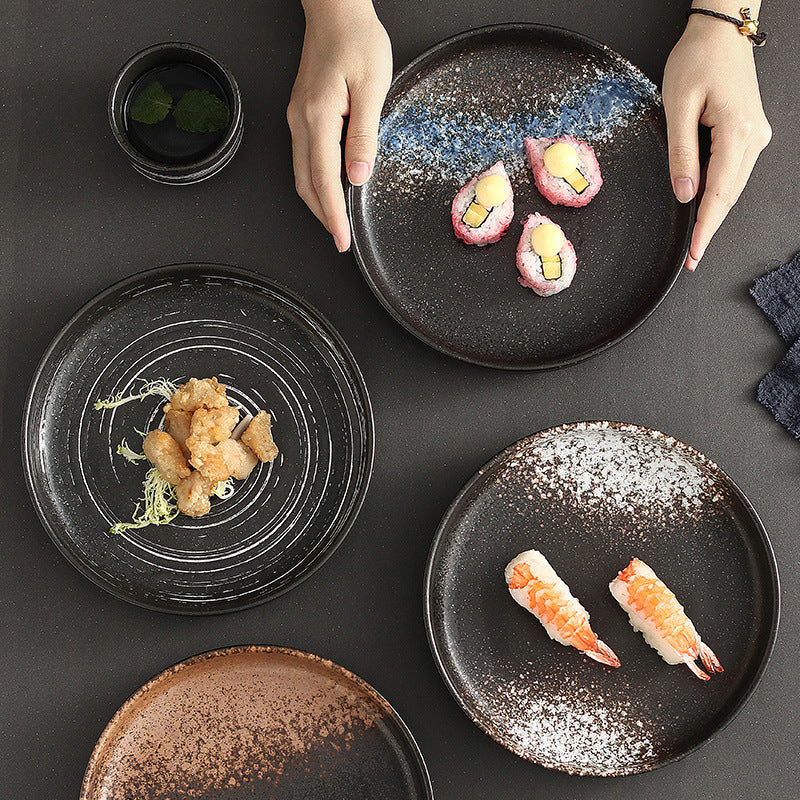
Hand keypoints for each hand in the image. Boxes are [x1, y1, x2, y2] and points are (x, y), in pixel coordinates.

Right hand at [287, 1, 391, 251]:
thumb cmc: (356, 41)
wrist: (336, 12)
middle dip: (322, 216)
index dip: (333, 215)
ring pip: (302, 173)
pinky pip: (305, 157)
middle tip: (339, 239)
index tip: (342, 239)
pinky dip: (315, 181)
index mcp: (318, 117)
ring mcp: (298, 118)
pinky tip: (329, 188)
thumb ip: (364, 135)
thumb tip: (358, 175)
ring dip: (317, 201)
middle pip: (306, 184)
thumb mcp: (371, 88)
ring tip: (335, 220)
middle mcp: (301, 121)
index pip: (324, 180)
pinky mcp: (302, 114)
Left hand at [663, 13, 770, 270]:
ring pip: (732, 185)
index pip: (719, 193)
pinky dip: (718, 192)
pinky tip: (705, 208)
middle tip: (693, 259)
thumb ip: (681, 152)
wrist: (721, 30)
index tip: (695, 254)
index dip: (705, 227)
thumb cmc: (698, 59)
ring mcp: (755, 135)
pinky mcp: (749, 132)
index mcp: (738, 131)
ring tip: (697, 241)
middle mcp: (754, 137)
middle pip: (729, 195)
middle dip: (710, 228)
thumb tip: (684, 192)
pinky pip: (732, 171)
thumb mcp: (678, 106)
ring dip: (714, 213)